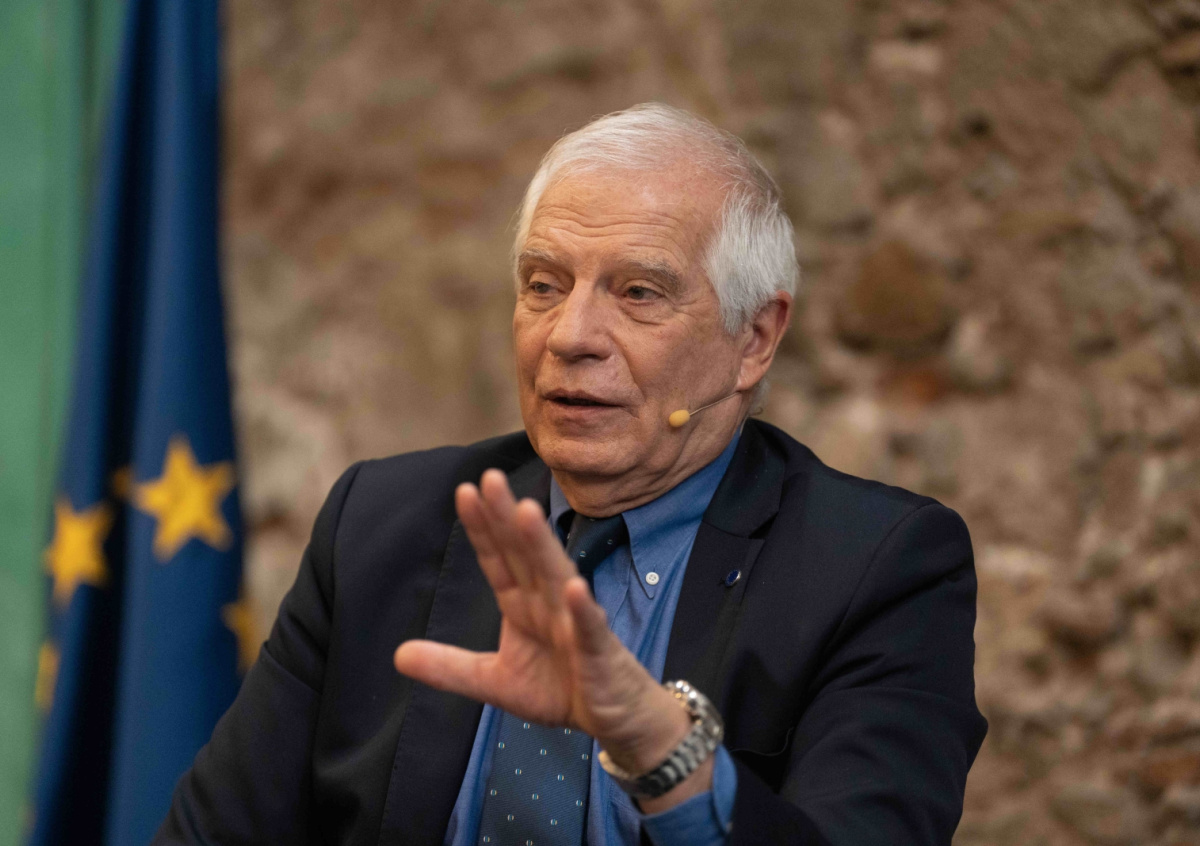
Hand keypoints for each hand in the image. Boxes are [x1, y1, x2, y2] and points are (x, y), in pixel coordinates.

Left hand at [392, 469, 701, 793]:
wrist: (614, 715)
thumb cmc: (561, 688)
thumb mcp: (495, 682)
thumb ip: (450, 667)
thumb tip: (397, 655)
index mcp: (521, 606)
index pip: (498, 560)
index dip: (482, 528)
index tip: (464, 492)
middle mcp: (547, 603)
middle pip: (524, 554)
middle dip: (506, 517)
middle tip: (490, 477)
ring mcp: (574, 622)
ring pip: (555, 576)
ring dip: (541, 545)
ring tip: (526, 512)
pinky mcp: (599, 649)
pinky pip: (589, 627)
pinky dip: (582, 609)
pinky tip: (573, 588)